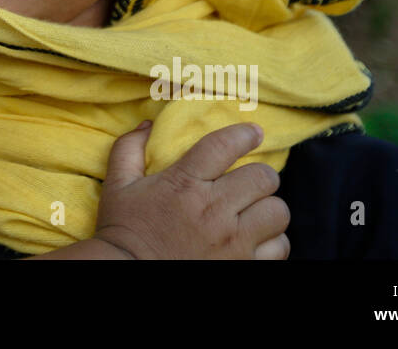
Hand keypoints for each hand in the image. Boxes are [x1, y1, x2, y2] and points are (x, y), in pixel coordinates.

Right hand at [93, 121, 289, 258]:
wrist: (127, 273)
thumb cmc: (124, 230)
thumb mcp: (118, 185)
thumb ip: (129, 149)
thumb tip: (147, 124)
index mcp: (184, 183)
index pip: (224, 146)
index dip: (245, 134)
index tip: (254, 133)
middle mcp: (213, 210)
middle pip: (263, 178)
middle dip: (260, 175)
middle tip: (251, 181)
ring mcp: (231, 242)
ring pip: (278, 212)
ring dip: (269, 209)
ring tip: (256, 212)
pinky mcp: (242, 266)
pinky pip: (279, 247)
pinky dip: (273, 241)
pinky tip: (257, 239)